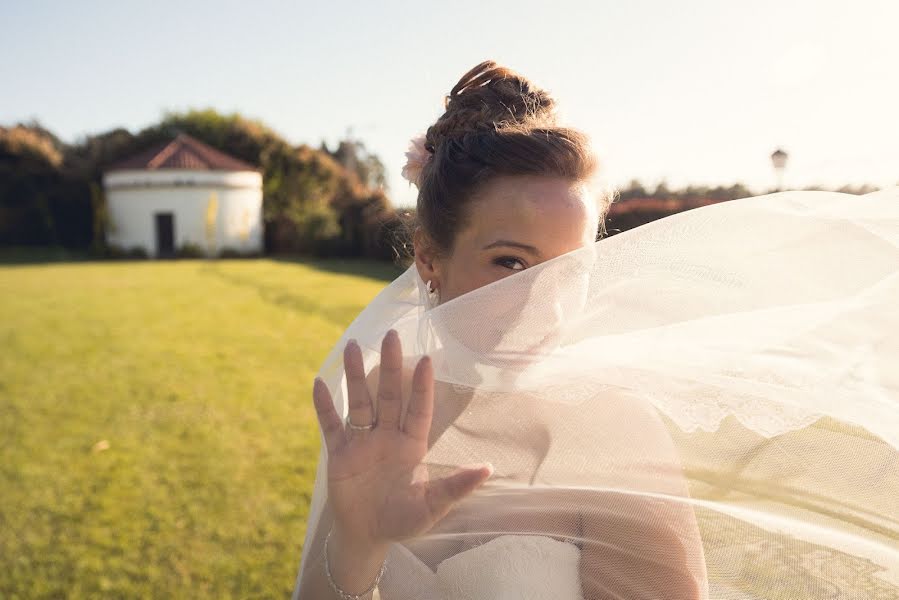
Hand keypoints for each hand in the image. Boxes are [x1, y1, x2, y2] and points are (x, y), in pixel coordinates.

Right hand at [312, 330, 492, 552]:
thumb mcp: (432, 506)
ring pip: (360, 402)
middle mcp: (387, 436)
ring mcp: (362, 442)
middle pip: (389, 395)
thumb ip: (456, 486)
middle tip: (391, 335)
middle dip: (391, 366)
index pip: (418, 408)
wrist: (367, 536)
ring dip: (356, 375)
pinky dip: (324, 406)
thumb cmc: (403, 520)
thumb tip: (488, 469)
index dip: (421, 386)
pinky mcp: (339, 453)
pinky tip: (319, 382)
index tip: (426, 359)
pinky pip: (331, 425)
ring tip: (353, 347)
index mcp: (412, 445)